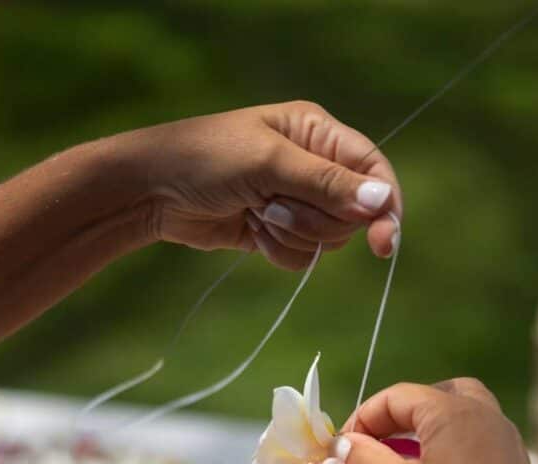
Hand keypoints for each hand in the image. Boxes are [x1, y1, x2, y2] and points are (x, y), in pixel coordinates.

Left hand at [133, 101, 400, 268]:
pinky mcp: (277, 232)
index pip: (372, 171)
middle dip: (314, 220)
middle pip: (350, 214)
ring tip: (255, 213)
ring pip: (326, 240)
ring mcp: (295, 202)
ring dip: (291, 235)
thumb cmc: (205, 159)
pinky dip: (277, 251)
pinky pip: (300, 257)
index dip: (384, 206)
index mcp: (317, 133)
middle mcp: (313, 166)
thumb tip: (381, 201)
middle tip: (271, 206)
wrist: (153, 191)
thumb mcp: (267, 164)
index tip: (383, 242)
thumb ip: (325, 184)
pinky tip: (249, 231)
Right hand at [342, 378, 537, 463]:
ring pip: (461, 424)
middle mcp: (486, 419)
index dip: (362, 419)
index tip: (341, 451)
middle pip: (439, 398)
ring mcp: (506, 447)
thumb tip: (345, 448)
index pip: (397, 397)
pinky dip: (449, 459)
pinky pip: (476, 451)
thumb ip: (367, 462)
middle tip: (381, 442)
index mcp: (455, 412)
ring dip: (427, 437)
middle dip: (404, 415)